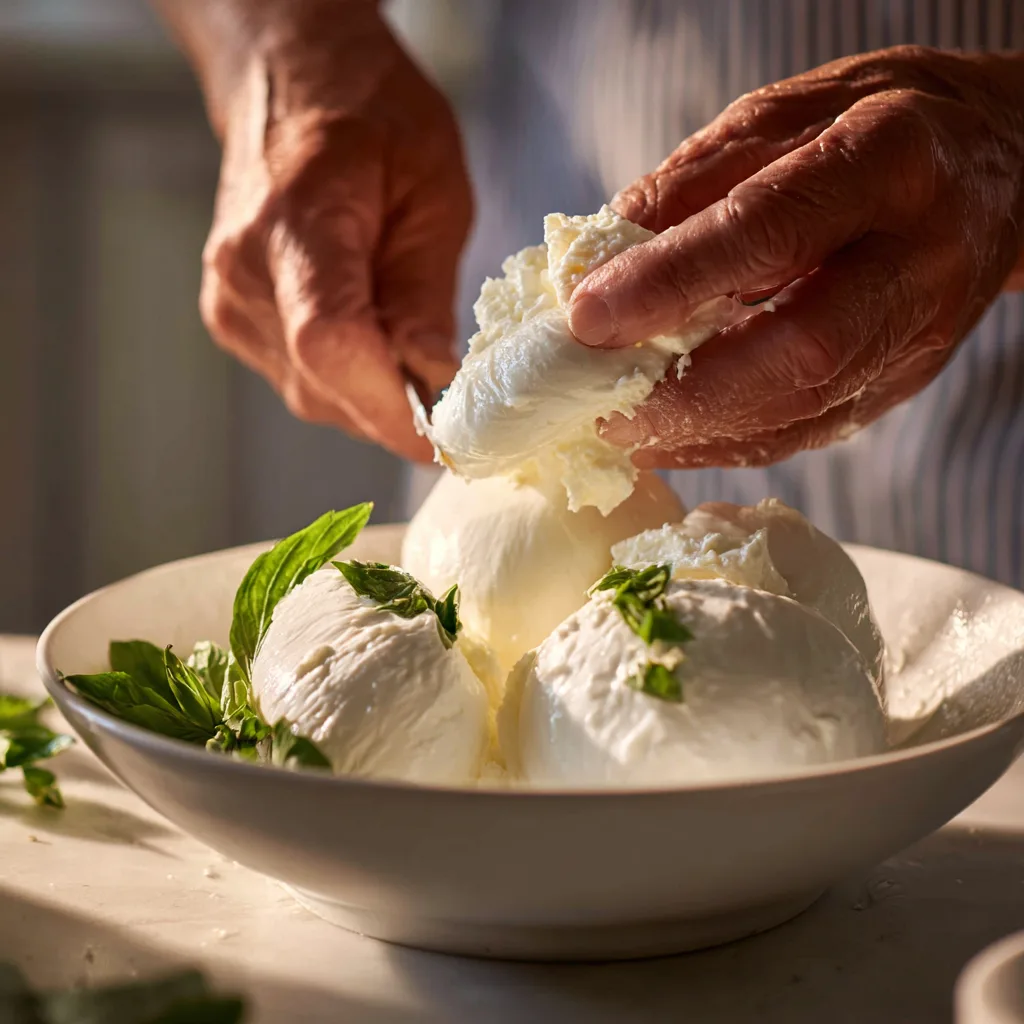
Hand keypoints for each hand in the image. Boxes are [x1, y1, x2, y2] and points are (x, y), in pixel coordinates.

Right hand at [181, 1, 471, 458]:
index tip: (446, 441)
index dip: (390, 407)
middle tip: (457, 414)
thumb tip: (434, 381)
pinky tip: (379, 351)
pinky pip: (303, 381)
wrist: (292, 86)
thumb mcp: (432, 192)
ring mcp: (229, 302)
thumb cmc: (371, 118)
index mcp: (295, 225)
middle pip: (325, 384)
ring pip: (314, 395)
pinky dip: (350, 383)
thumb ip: (424, 292)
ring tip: (418, 365)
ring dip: (375, 399)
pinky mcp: (232, 320)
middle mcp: (243, 274)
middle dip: (397, 411)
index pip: (332, 343)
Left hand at [569, 46, 1023, 467]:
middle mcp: (916, 258)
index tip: (586, 317)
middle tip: (594, 406)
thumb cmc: (868, 128)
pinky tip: (667, 438)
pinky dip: (726, 443)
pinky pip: (807, 431)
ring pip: (803, 407)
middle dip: (684, 391)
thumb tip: (597, 264)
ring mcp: (918, 335)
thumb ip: (689, 186)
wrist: (995, 163)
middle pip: (800, 350)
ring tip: (613, 429)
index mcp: (885, 162)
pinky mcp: (902, 383)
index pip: (771, 231)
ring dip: (696, 431)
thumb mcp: (777, 118)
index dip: (672, 282)